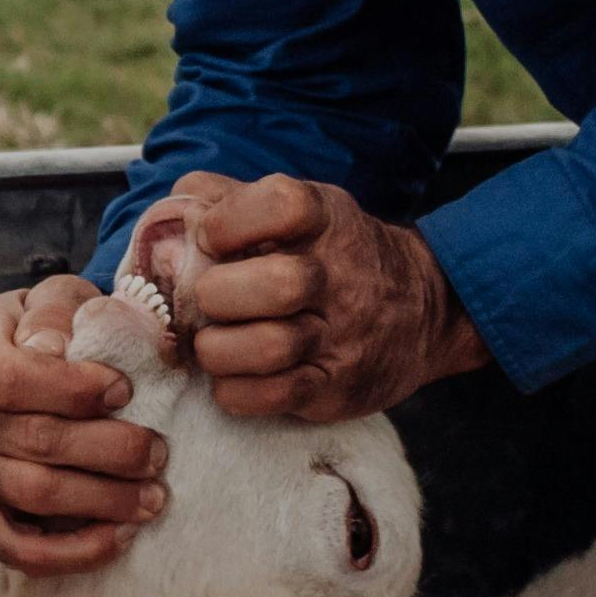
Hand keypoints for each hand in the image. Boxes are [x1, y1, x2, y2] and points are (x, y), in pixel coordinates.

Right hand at [0, 275, 164, 572]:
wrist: (25, 360)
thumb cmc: (54, 327)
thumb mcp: (60, 296)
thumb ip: (60, 311)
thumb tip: (53, 351)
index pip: (11, 379)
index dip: (73, 391)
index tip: (126, 391)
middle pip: (29, 440)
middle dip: (107, 451)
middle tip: (160, 454)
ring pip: (28, 493)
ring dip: (100, 500)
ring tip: (153, 497)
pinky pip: (13, 546)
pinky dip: (69, 551)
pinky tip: (118, 539)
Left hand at [161, 170, 489, 422]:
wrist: (423, 310)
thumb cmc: (334, 255)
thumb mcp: (301, 210)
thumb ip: (230, 198)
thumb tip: (172, 209)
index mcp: (328, 220)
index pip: (282, 205)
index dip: (229, 221)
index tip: (211, 236)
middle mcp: (341, 276)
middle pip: (277, 283)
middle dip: (218, 294)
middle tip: (209, 300)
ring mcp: (342, 336)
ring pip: (268, 347)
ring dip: (217, 348)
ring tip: (214, 341)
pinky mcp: (335, 389)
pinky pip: (269, 397)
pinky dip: (232, 389)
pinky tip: (232, 374)